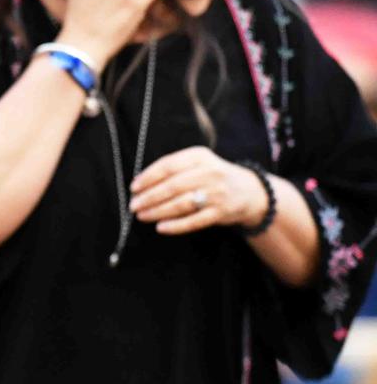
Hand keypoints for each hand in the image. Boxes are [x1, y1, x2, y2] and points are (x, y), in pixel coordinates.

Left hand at [129, 147, 269, 234]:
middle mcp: (209, 172)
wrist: (249, 191)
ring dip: (158, 211)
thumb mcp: (197, 163)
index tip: (134, 187)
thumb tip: (139, 183)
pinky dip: (176, 225)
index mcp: (199, 156)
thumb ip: (173, 169)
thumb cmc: (212, 176)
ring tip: (142, 216)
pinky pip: (195, 221)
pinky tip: (160, 227)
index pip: (168, 165)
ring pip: (181, 204)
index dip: (148, 177)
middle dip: (149, 197)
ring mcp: (217, 193)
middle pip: (172, 186)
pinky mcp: (222, 212)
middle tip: (134, 205)